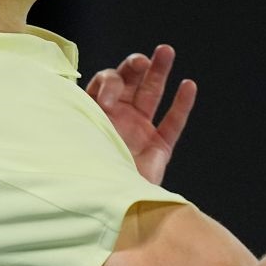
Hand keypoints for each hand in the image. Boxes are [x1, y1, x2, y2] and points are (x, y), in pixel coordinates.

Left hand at [85, 45, 197, 184]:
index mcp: (92, 114)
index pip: (103, 84)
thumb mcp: (76, 140)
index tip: (110, 96)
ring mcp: (138, 132)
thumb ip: (81, 115)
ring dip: (159, 71)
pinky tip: (188, 85)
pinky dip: (181, 104)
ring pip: (151, 94)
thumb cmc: (83, 178)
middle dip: (135, 66)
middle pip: (129, 82)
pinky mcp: (158, 149)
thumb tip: (80, 89)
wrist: (103, 214)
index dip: (109, 82)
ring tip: (165, 51)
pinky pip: (172, 122)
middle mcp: (115, 119)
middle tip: (142, 61)